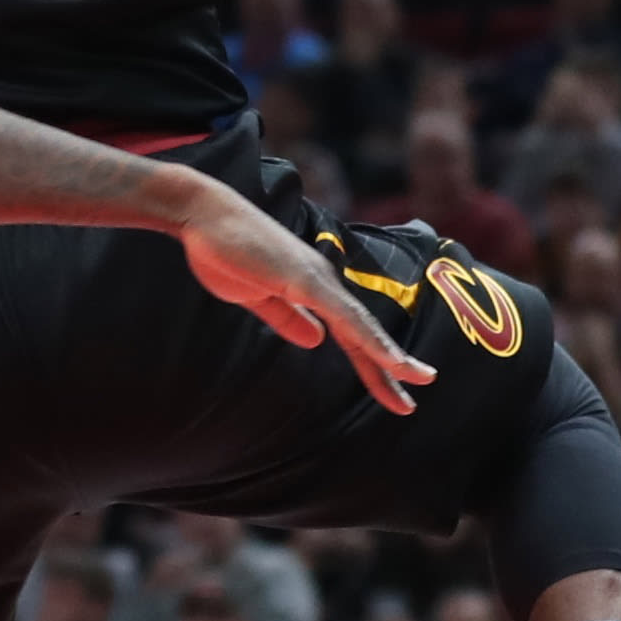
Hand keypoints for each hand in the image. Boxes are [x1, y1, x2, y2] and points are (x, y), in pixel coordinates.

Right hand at [175, 185, 434, 415]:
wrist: (203, 216)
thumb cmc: (225, 251)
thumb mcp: (256, 297)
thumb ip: (287, 317)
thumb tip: (317, 340)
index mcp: (314, 289)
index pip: (351, 333)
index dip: (373, 362)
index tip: (393, 389)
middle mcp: (324, 283)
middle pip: (364, 334)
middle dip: (391, 368)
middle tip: (410, 405)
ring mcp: (317, 279)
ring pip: (361, 326)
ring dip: (389, 356)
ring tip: (417, 380)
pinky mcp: (304, 278)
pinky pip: (342, 314)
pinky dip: (366, 337)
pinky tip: (384, 357)